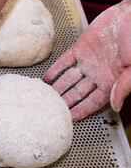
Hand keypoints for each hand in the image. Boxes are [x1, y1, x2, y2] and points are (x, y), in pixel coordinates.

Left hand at [44, 0, 130, 120]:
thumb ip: (124, 86)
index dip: (82, 110)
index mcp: (112, 81)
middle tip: (51, 110)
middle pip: (77, 92)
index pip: (93, 102)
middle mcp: (98, 74)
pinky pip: (65, 62)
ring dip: (58, 88)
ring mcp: (88, 61)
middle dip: (65, 102)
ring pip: (69, 79)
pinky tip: (46, 78)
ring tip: (45, 97)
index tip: (70, 119)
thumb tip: (115, 106)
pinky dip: (55, 70)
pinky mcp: (80, 47)